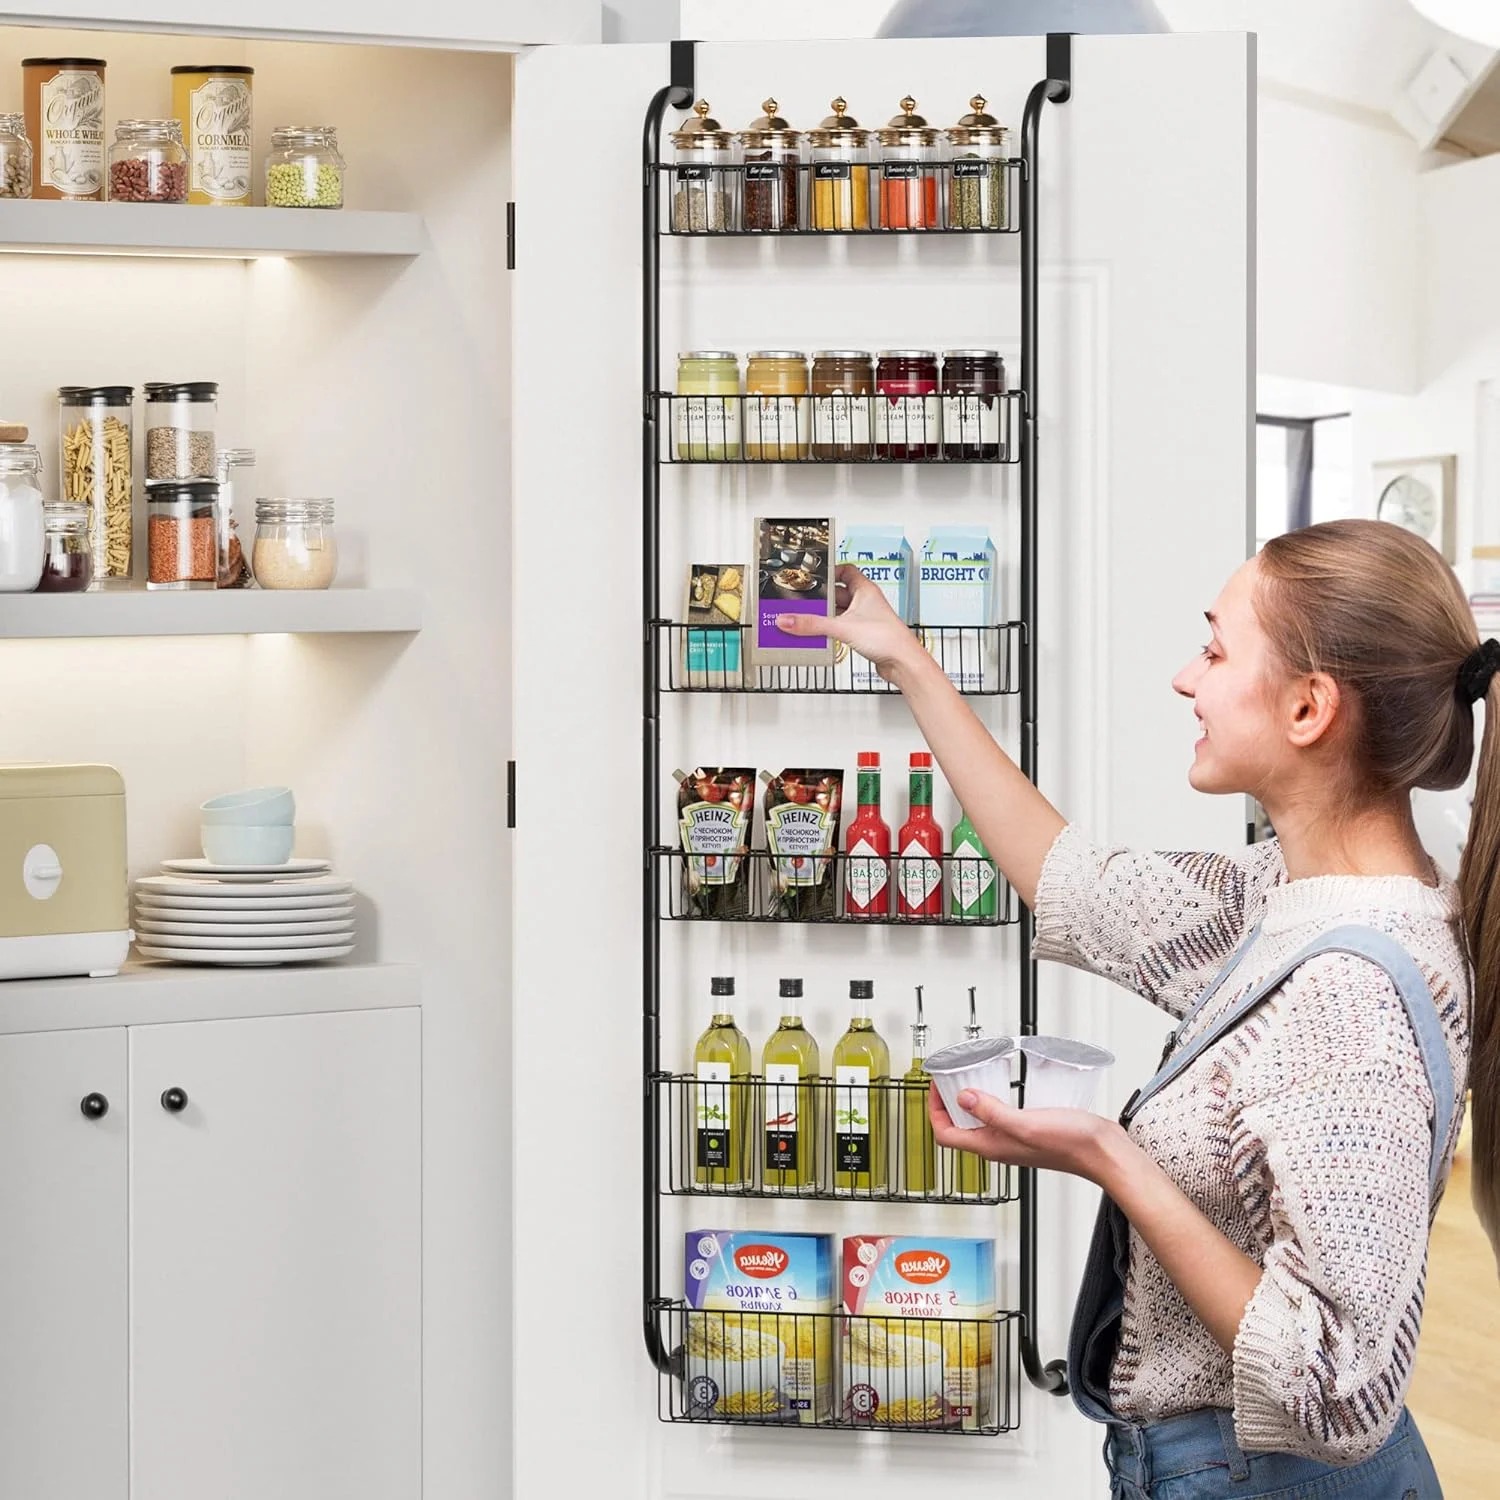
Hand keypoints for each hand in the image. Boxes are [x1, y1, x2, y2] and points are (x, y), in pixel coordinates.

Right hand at [774, 564, 926, 682]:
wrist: (902, 662)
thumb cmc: (888, 638)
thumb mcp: (842, 628)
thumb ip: (813, 625)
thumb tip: (788, 620)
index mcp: (864, 590)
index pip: (845, 571)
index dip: (829, 572)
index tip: (813, 577)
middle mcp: (865, 602)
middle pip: (837, 594)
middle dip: (821, 600)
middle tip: (804, 604)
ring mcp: (864, 618)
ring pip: (838, 612)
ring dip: (825, 617)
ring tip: (808, 621)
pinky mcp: (863, 634)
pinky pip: (841, 627)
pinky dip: (830, 630)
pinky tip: (820, 636)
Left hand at [928, 1084, 1116, 1183]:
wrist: (1102, 1153)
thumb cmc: (1070, 1144)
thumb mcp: (1024, 1123)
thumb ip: (992, 1111)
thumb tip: (962, 1098)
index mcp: (992, 1146)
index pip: (946, 1135)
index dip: (934, 1111)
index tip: (935, 1087)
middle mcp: (999, 1145)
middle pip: (958, 1128)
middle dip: (948, 1104)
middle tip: (949, 1080)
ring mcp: (1013, 1140)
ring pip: (979, 1122)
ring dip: (969, 1101)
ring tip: (969, 1079)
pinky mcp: (1028, 1131)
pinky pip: (999, 1117)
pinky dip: (992, 1101)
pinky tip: (1002, 1086)